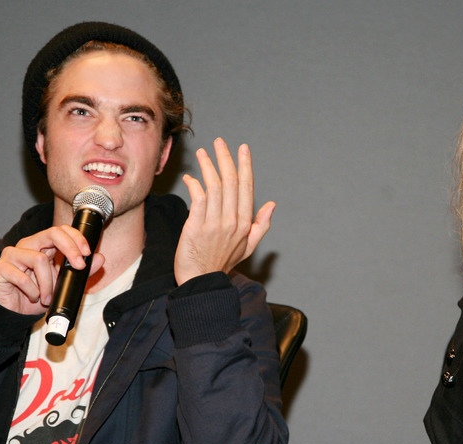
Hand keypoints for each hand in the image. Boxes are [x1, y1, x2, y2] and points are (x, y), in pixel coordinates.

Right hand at [0, 225, 104, 314]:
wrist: (13, 314)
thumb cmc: (36, 296)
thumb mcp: (63, 285)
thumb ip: (81, 272)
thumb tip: (100, 258)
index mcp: (41, 245)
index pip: (60, 230)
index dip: (75, 237)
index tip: (88, 252)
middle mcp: (26, 246)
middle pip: (51, 234)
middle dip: (70, 249)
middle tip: (79, 266)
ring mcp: (11, 255)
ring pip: (39, 259)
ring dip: (48, 284)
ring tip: (47, 298)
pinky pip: (22, 277)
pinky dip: (33, 291)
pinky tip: (33, 297)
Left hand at [175, 138, 274, 284]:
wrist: (202, 282)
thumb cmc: (222, 263)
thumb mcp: (248, 246)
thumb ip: (261, 225)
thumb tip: (271, 204)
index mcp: (245, 223)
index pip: (246, 188)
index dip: (245, 166)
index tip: (243, 149)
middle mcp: (232, 221)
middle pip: (230, 182)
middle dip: (225, 158)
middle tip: (220, 142)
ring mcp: (214, 224)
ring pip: (214, 187)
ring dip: (208, 166)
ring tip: (202, 153)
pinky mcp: (196, 227)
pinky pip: (197, 199)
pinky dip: (194, 185)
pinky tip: (191, 177)